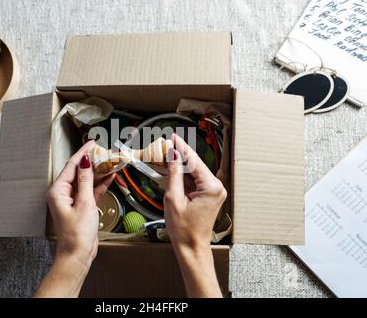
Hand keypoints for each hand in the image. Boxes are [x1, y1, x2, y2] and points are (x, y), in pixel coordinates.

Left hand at [47, 140, 114, 262]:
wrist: (77, 255)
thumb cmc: (77, 233)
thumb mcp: (84, 203)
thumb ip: (86, 180)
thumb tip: (86, 161)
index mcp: (58, 190)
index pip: (72, 165)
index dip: (83, 153)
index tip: (93, 142)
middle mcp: (63, 193)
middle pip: (78, 172)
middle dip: (92, 162)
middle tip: (105, 151)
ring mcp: (72, 200)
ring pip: (86, 181)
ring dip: (98, 173)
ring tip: (111, 161)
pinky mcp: (81, 207)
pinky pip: (90, 191)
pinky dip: (99, 185)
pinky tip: (110, 177)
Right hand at [163, 133, 226, 297]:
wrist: (191, 247)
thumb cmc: (183, 229)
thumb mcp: (173, 199)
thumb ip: (173, 174)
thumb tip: (172, 156)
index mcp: (211, 187)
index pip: (194, 161)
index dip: (181, 147)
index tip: (173, 136)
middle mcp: (216, 187)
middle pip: (195, 165)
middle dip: (179, 155)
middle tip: (166, 145)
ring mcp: (214, 191)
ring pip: (194, 172)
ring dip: (180, 165)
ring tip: (166, 155)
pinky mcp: (209, 195)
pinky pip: (195, 180)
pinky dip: (183, 175)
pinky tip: (172, 169)